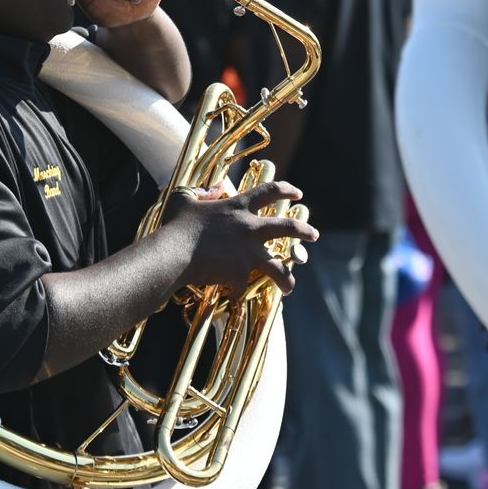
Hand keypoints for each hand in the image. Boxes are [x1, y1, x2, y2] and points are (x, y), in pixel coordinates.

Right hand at [162, 179, 317, 293]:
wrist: (173, 253)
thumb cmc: (176, 225)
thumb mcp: (184, 198)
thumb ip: (201, 191)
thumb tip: (214, 189)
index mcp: (238, 207)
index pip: (270, 192)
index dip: (287, 190)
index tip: (298, 193)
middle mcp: (250, 229)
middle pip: (288, 228)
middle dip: (304, 231)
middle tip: (314, 235)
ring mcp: (248, 253)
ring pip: (279, 266)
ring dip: (288, 276)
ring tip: (291, 285)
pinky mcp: (240, 274)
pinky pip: (244, 287)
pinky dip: (239, 294)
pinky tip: (236, 299)